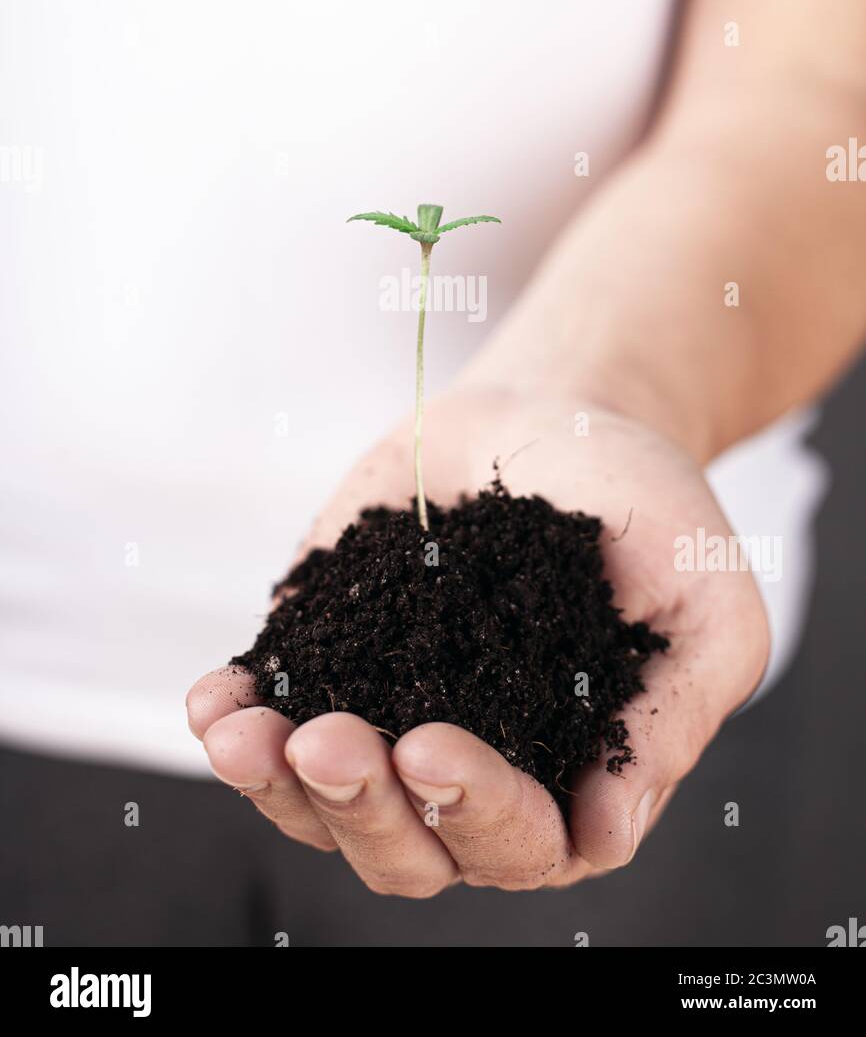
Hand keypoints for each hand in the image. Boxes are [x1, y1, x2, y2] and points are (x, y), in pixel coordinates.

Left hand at [186, 385, 768, 894]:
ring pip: (326, 809)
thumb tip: (602, 830)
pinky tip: (217, 701)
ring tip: (243, 733)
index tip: (430, 743)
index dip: (473, 808)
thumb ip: (671, 717)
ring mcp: (393, 723)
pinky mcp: (334, 666)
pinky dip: (239, 723)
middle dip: (361, 804)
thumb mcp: (704, 604)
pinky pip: (274, 724)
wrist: (560, 416)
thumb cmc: (644, 507)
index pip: (520, 840)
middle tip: (330, 740)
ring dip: (278, 785)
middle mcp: (476, 772)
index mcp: (570, 779)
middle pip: (409, 847)